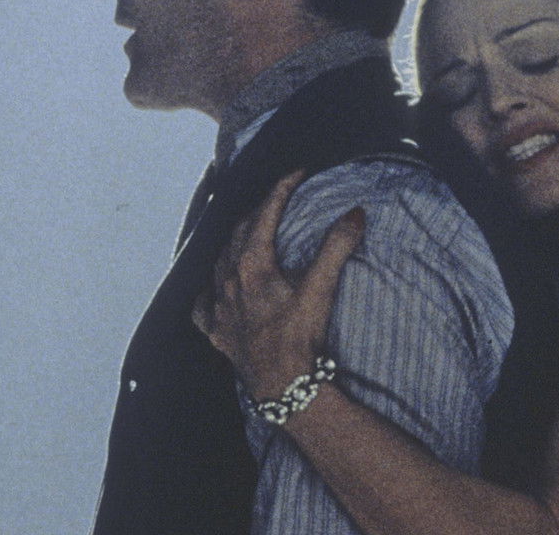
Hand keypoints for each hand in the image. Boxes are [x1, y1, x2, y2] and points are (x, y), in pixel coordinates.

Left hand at [193, 170, 365, 400]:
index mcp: (252, 265)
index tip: (296, 173)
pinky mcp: (216, 331)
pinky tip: (213, 288)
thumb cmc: (299, 337)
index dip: (281, 189)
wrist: (283, 385)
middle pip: (239, 233)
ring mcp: (219, 306)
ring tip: (246, 234)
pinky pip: (203, 303)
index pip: (265, 214)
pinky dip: (208, 289)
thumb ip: (337, 246)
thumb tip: (355, 213)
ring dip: (233, 242)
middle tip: (277, 201)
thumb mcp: (321, 287)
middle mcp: (229, 280)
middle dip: (259, 211)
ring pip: (218, 261)